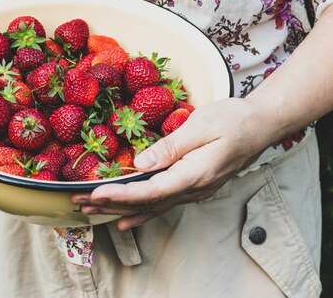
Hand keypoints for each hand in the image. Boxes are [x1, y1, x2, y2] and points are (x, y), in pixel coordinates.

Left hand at [71, 97, 271, 229]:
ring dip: (119, 209)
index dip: (121, 195)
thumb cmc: (233, 120)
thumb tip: (140, 163)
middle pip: (145, 203)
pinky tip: (123, 219)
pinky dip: (139, 211)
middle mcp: (193, 189)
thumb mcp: (200, 126)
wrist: (261, 125)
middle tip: (78, 202)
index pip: (150, 191)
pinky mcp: (191, 186)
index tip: (95, 194)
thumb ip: (170, 147)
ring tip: (90, 209)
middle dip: (109, 204)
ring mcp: (193, 191)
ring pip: (151, 207)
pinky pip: (160, 203)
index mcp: (194, 174)